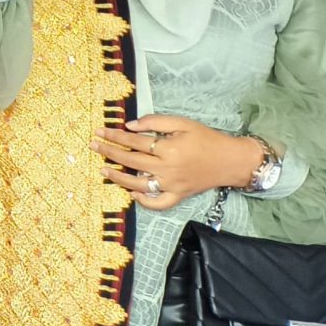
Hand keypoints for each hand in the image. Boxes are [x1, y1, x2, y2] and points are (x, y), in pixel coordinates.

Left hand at [99, 115, 264, 208]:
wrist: (232, 160)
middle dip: (109, 152)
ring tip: (103, 170)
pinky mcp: (179, 195)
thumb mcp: (183, 123)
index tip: (99, 131)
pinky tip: (131, 193)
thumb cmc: (207, 139)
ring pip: (139, 184)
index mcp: (168, 148)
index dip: (114, 136)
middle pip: (131, 161)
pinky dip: (144, 201)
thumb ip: (155, 122)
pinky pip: (158, 203)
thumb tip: (130, 126)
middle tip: (93, 146)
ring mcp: (172, 185)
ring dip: (118, 178)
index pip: (133, 142)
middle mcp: (168, 168)